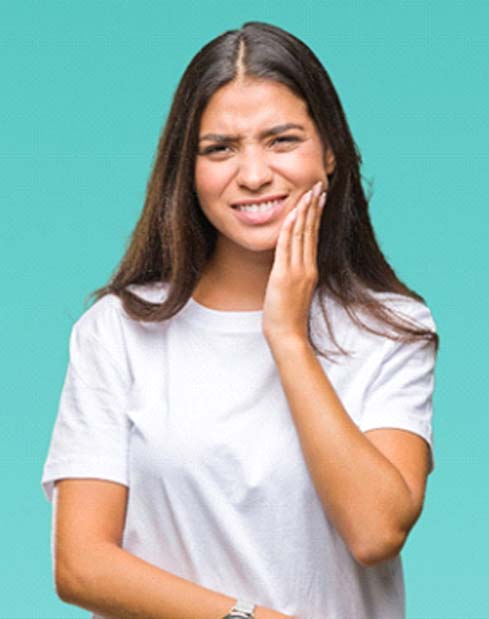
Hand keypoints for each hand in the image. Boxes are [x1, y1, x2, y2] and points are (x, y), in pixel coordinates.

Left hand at [262, 179, 327, 345]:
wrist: (288, 335)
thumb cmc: (288, 318)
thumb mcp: (293, 292)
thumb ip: (294, 276)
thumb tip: (288, 265)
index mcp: (310, 271)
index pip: (314, 237)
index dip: (316, 216)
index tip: (319, 199)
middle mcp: (307, 268)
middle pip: (311, 231)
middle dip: (314, 207)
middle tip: (318, 186)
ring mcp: (297, 271)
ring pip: (302, 235)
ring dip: (305, 211)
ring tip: (309, 192)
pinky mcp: (284, 276)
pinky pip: (287, 247)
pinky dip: (290, 228)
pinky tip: (292, 213)